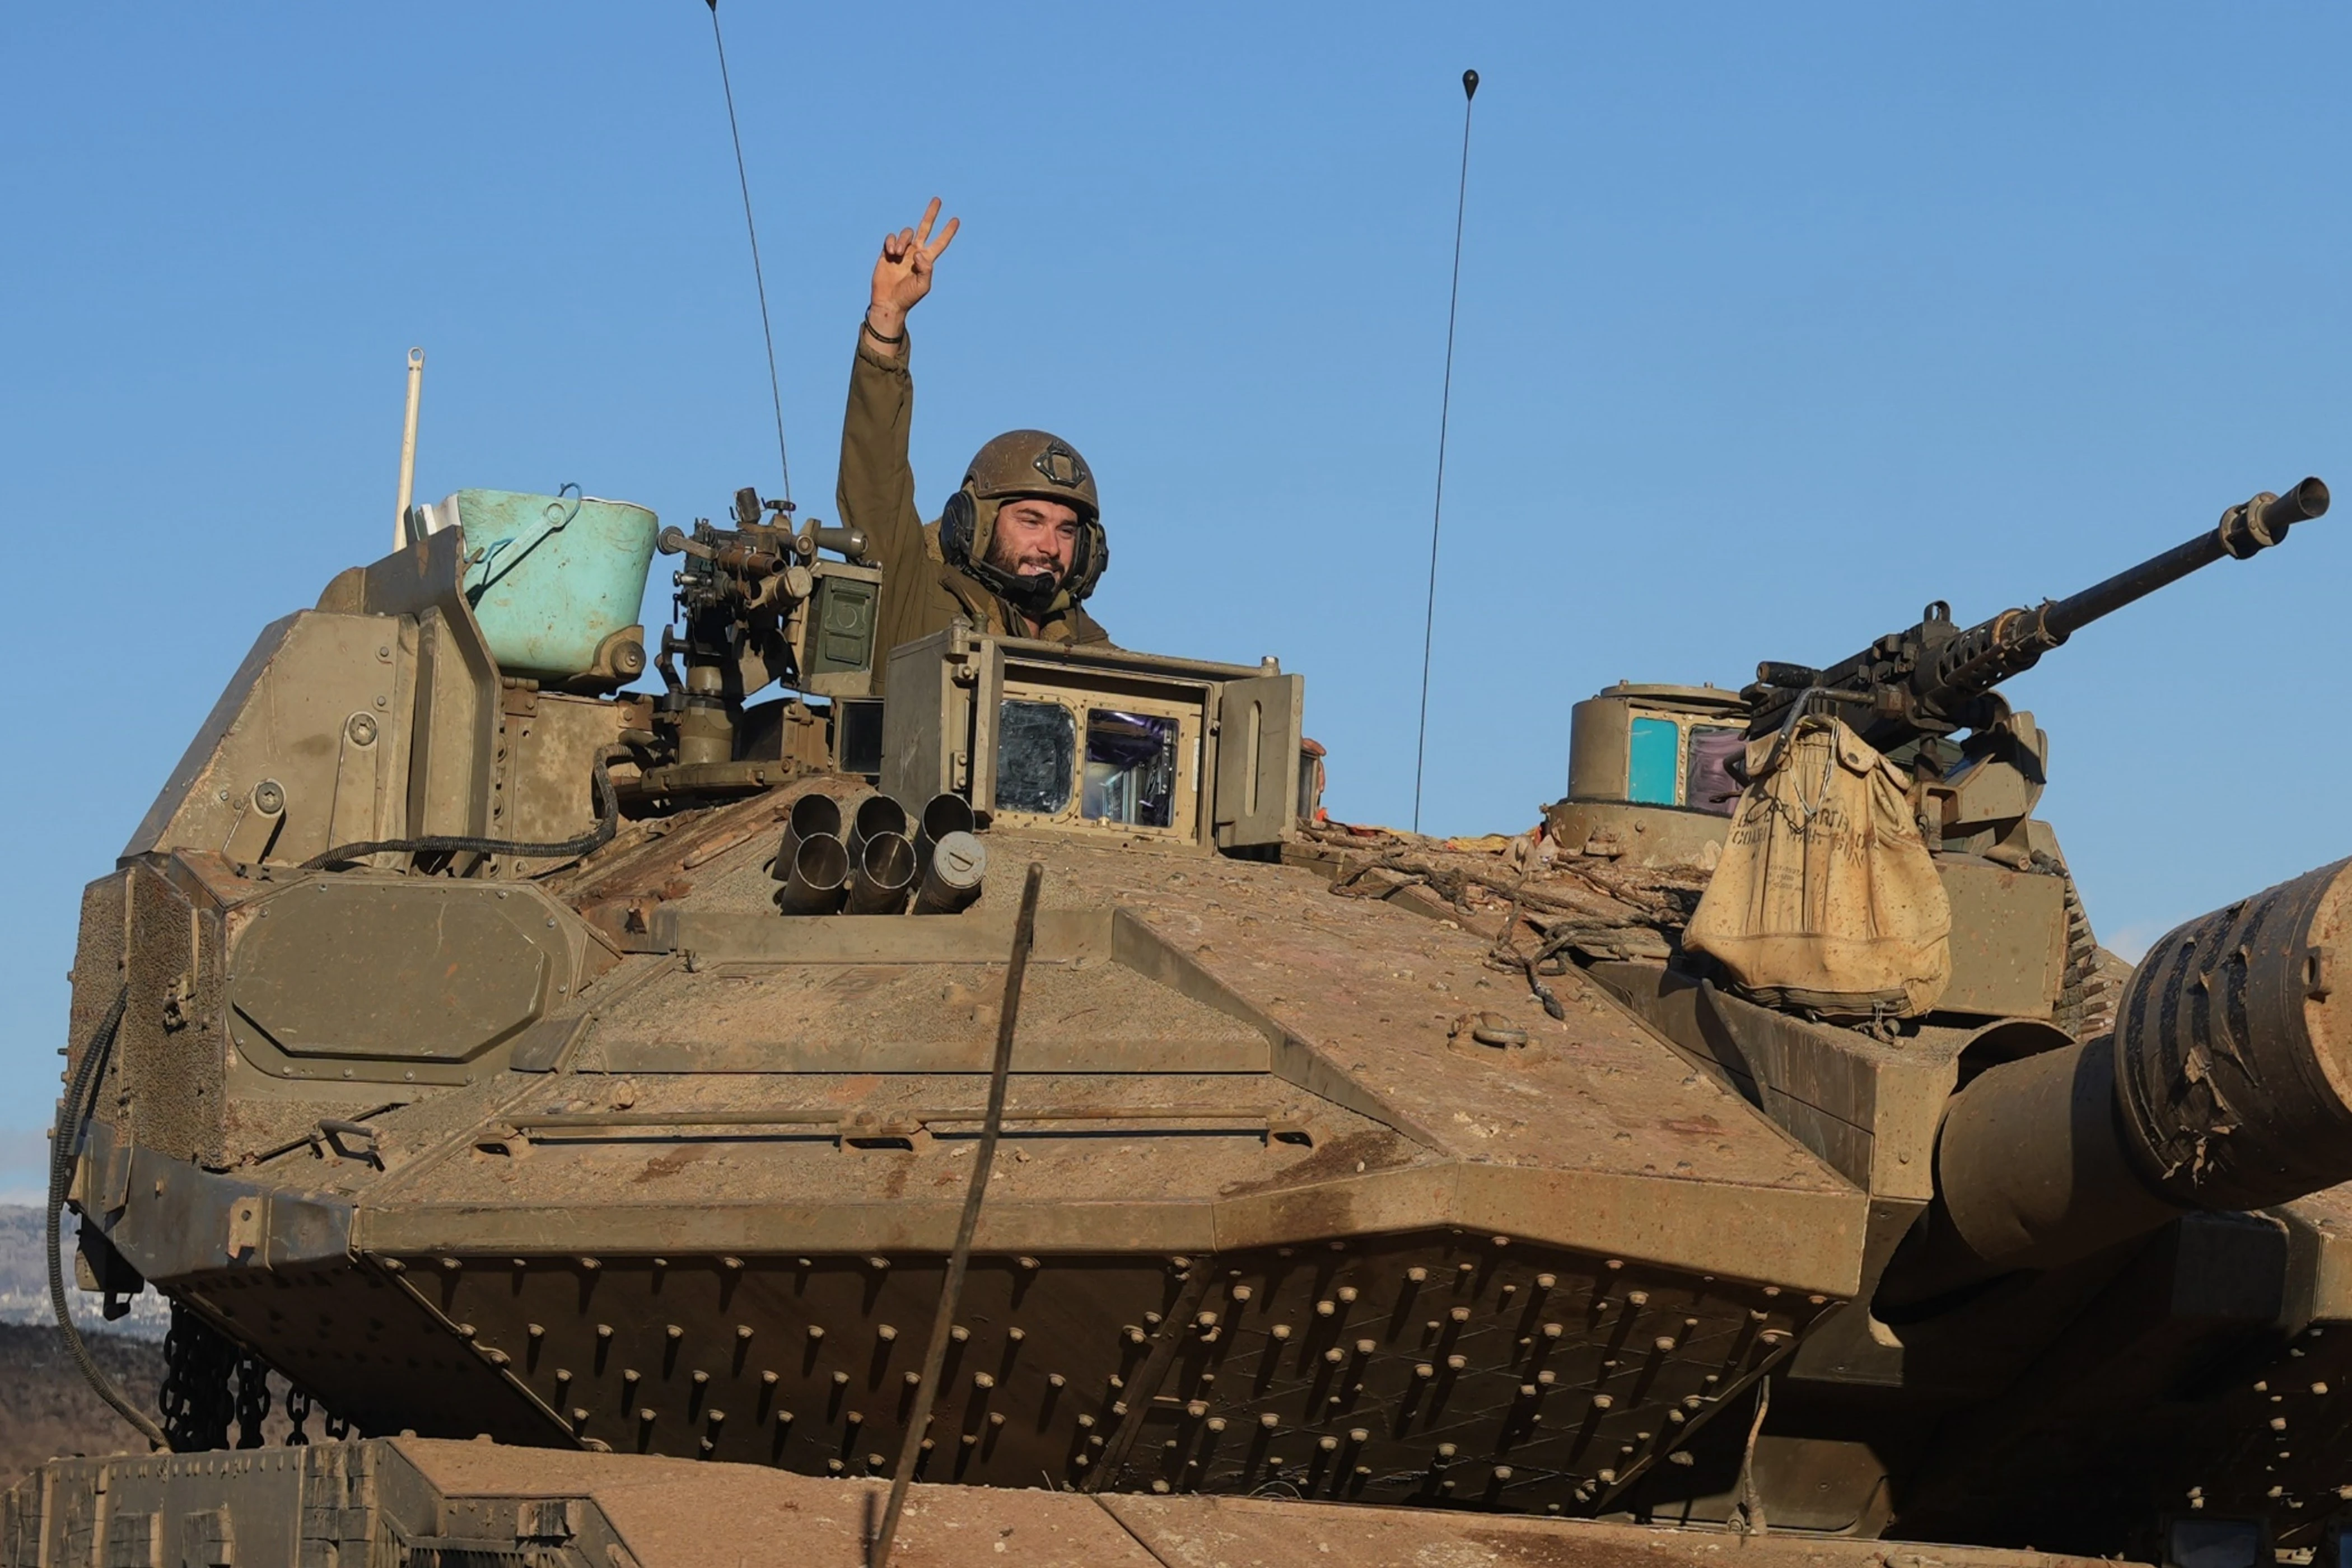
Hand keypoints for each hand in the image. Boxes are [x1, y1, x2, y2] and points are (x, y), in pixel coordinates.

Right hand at [867, 197, 958, 343]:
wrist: (889, 301)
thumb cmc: (908, 296)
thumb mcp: (923, 285)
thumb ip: (926, 268)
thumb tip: (919, 252)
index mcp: (927, 260)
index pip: (940, 242)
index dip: (948, 232)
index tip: (956, 220)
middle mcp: (916, 252)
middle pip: (925, 228)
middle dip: (931, 214)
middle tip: (938, 200)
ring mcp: (902, 251)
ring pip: (906, 233)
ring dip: (903, 240)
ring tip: (898, 254)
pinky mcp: (887, 251)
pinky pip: (891, 237)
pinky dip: (892, 242)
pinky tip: (891, 253)